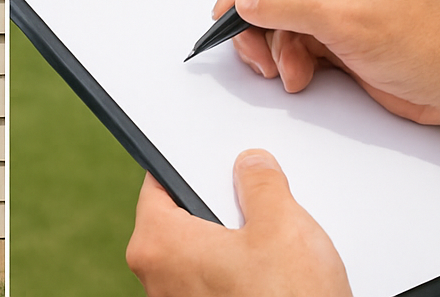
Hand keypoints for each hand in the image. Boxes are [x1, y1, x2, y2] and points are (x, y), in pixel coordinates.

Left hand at [126, 150, 350, 296]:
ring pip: (202, 253)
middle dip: (219, 207)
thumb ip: (261, 184)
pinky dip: (238, 272)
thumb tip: (251, 165)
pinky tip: (272, 272)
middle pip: (182, 219)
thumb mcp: (282, 226)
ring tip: (271, 241)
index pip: (158, 184)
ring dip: (233, 244)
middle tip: (254, 200)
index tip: (209, 158)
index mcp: (156, 244)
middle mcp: (157, 278)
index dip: (188, 166)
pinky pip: (215, 282)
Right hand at [215, 0, 439, 136]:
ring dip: (270, 43)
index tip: (230, 5)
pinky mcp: (335, 28)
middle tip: (247, 44)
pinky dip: (286, 58)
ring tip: (282, 68)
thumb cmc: (429, 42)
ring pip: (273, 10)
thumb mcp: (348, 19)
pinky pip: (290, 36)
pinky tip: (299, 74)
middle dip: (255, 15)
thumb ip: (288, 4)